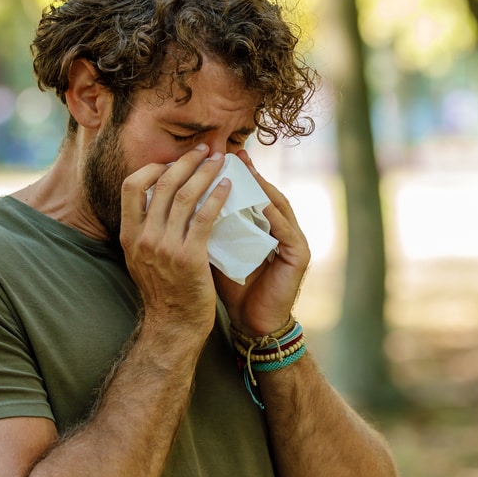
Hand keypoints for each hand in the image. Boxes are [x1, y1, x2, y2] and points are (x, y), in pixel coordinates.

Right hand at [119, 146, 231, 338]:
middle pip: (164, 184)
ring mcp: (166, 247)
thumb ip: (145, 230)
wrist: (173, 324)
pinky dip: (217, 197)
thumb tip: (157, 199)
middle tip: (205, 150)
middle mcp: (144, 237)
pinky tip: (228, 188)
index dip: (152, 167)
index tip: (172, 162)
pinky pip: (205, 216)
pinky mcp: (190, 256)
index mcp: (129, 235)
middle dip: (186, 161)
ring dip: (205, 172)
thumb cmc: (163, 291)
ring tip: (220, 161)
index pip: (131, 185)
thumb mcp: (141, 258)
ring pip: (186, 195)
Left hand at [214, 150, 309, 336]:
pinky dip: (271, 214)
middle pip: (266, 193)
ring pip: (277, 206)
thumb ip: (207, 227)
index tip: (216, 158)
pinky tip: (259, 200)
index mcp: (264, 227)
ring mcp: (294, 241)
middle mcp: (282, 229)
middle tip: (232, 154)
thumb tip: (178, 202)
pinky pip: (284, 229)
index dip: (235, 176)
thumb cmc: (234, 287)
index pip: (250, 194)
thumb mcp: (218, 250)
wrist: (251, 322)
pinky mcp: (299, 255)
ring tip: (244, 170)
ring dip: (261, 187)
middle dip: (249, 173)